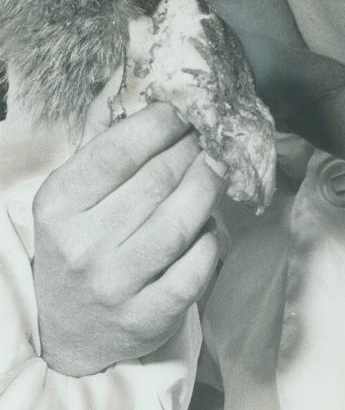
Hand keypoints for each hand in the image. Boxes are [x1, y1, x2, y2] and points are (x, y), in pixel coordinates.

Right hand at [32, 76, 226, 375]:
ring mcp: (114, 285)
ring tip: (220, 169)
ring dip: (208, 189)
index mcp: (59, 204)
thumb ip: (99, 136)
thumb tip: (127, 76)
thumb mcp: (73, 193)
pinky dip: (212, 243)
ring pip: (179, 223)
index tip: (186, 108)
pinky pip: (195, 270)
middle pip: (156, 182)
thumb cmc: (79, 245)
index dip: (160, 123)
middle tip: (214, 135)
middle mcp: (83, 245)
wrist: (69, 333)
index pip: (117, 151)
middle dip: (193, 151)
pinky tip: (212, 226)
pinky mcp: (146, 317)